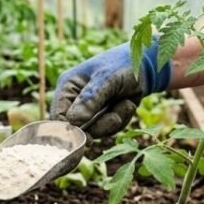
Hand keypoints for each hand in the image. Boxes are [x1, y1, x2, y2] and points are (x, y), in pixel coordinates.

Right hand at [50, 38, 170, 136]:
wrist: (145, 66)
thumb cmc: (122, 65)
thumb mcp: (107, 78)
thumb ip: (90, 99)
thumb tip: (73, 121)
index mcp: (68, 87)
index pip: (58, 115)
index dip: (68, 131)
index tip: (85, 139)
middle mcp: (75, 100)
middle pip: (76, 128)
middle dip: (97, 126)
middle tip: (112, 121)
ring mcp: (90, 110)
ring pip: (95, 131)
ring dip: (113, 122)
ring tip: (126, 103)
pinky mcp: (104, 116)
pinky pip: (109, 130)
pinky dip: (122, 120)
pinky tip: (128, 104)